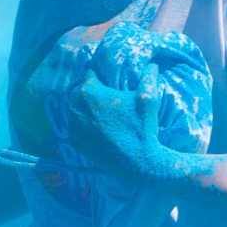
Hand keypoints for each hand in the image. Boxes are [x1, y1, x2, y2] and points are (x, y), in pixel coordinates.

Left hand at [65, 68, 168, 183]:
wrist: (138, 163)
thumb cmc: (142, 128)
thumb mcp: (148, 98)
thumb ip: (148, 76)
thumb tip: (152, 64)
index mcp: (89, 92)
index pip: (92, 73)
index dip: (102, 74)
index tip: (112, 80)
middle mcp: (75, 108)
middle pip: (84, 93)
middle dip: (96, 94)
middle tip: (113, 100)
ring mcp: (73, 127)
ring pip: (79, 110)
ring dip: (89, 110)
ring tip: (107, 116)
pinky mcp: (75, 143)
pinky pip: (78, 128)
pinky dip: (86, 127)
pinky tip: (102, 130)